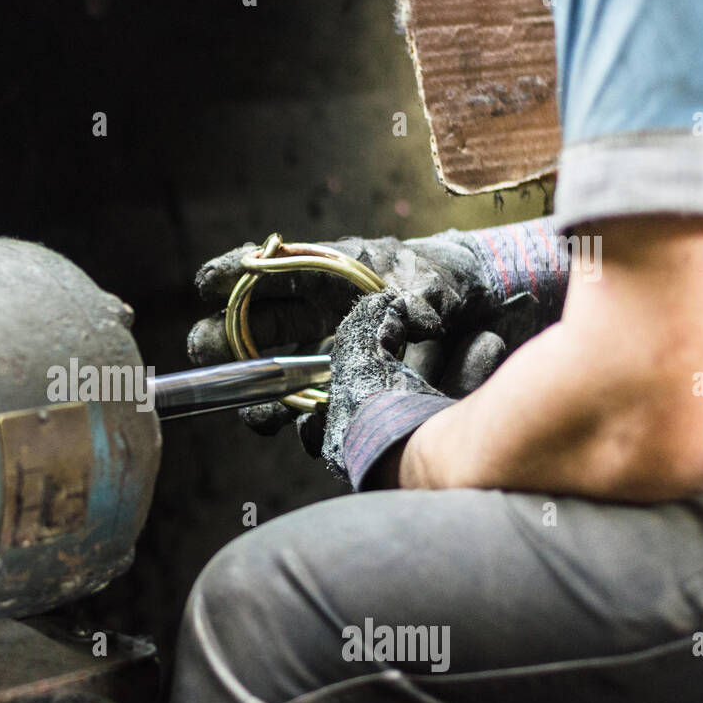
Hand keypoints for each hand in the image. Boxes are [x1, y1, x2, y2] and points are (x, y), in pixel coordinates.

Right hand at [185, 234, 513, 447]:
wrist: (497, 315)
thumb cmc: (462, 282)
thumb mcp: (447, 278)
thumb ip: (428, 291)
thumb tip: (415, 315)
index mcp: (334, 274)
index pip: (274, 271)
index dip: (236, 273)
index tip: (206, 284)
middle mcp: (324, 316)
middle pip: (260, 328)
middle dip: (225, 338)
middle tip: (205, 350)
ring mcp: (335, 356)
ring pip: (281, 378)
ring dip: (262, 396)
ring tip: (253, 411)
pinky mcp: (354, 394)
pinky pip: (319, 414)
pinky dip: (307, 426)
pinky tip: (303, 431)